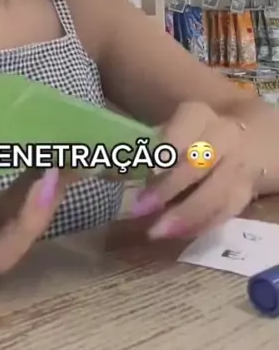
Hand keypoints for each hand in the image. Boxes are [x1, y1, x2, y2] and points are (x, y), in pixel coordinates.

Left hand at [130, 101, 266, 238]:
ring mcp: (239, 165)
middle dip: (169, 188)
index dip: (168, 147)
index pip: (184, 127)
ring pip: (216, 192)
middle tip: (141, 207)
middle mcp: (224, 136)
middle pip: (199, 163)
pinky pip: (224, 212)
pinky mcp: (245, 192)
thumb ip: (143, 150)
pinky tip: (176, 234)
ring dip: (185, 215)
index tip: (148, 168)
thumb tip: (105, 172)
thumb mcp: (168, 132)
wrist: (240, 143)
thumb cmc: (189, 138)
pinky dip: (199, 225)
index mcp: (198, 115)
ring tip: (157, 231)